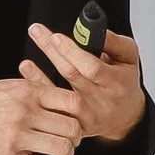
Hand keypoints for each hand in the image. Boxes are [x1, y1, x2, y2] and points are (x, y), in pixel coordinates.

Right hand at [0, 74, 82, 154]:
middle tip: (69, 143)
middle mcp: (25, 113)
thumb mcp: (2, 86)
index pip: (72, 102)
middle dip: (75, 138)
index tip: (75, 121)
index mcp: (26, 92)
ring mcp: (17, 138)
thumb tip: (51, 99)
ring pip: (62, 150)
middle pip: (71, 128)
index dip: (79, 115)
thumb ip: (29, 92)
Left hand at [26, 24, 144, 147]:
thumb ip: (113, 41)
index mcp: (116, 82)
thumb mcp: (128, 57)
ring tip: (26, 61)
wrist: (126, 115)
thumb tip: (90, 28)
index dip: (73, 52)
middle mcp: (101, 100)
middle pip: (72, 75)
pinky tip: (27, 73)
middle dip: (52, 52)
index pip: (93, 68)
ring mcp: (86, 116)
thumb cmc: (124, 80)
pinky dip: (39, 89)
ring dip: (39, 77)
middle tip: (36, 31)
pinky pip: (52, 107)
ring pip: (59, 94)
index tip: (56, 36)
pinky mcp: (74, 126)